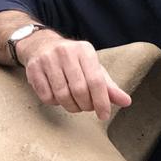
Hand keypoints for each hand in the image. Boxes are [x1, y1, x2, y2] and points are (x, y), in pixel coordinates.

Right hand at [17, 29, 131, 120]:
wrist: (41, 45)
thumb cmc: (72, 61)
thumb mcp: (92, 68)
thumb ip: (108, 86)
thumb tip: (126, 102)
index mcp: (84, 50)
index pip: (96, 80)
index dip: (101, 101)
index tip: (104, 115)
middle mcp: (66, 52)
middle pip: (79, 90)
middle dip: (85, 105)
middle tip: (86, 108)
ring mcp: (47, 60)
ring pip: (62, 95)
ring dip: (70, 106)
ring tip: (73, 104)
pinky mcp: (33, 69)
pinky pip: (46, 96)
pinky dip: (54, 102)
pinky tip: (57, 96)